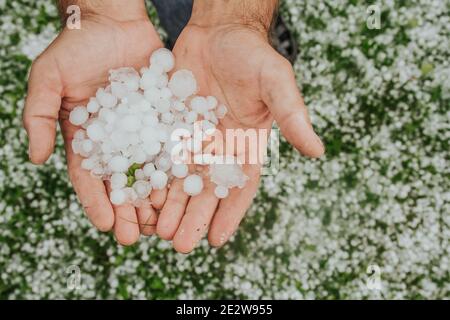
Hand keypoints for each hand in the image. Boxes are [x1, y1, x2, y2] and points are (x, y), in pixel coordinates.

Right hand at [23, 0, 162, 244]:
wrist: (113, 22)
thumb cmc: (76, 48)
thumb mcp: (49, 79)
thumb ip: (39, 116)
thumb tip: (36, 158)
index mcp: (86, 138)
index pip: (90, 178)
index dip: (96, 202)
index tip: (105, 225)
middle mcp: (116, 140)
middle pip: (122, 182)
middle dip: (127, 211)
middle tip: (135, 237)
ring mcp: (142, 131)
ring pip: (150, 171)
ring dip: (154, 199)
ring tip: (160, 224)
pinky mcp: (165, 118)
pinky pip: (172, 146)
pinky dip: (176, 169)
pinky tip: (183, 189)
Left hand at [156, 0, 324, 252]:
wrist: (219, 31)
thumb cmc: (252, 55)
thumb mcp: (276, 82)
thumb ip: (293, 115)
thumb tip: (318, 151)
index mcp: (247, 145)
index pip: (241, 187)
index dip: (230, 213)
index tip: (216, 240)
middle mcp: (219, 148)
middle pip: (207, 190)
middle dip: (194, 217)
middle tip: (179, 245)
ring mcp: (193, 139)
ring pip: (180, 179)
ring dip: (170, 205)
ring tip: (157, 230)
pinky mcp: (170, 126)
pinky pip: (160, 155)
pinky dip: (152, 177)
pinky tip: (141, 196)